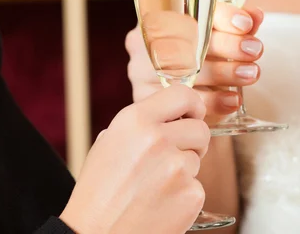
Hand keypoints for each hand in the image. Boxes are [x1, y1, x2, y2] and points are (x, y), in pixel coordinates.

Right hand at [60, 85, 209, 233]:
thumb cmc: (98, 193)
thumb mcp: (108, 144)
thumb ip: (140, 124)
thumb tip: (169, 114)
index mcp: (134, 120)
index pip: (182, 94)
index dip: (193, 105)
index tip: (193, 114)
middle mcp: (157, 138)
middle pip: (200, 128)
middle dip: (193, 141)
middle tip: (173, 158)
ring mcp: (176, 167)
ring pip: (198, 158)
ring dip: (184, 170)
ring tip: (155, 186)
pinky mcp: (190, 194)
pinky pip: (198, 186)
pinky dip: (184, 195)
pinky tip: (161, 204)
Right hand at [126, 2, 264, 124]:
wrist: (170, 99)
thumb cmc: (199, 57)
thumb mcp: (216, 36)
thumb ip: (233, 25)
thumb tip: (255, 16)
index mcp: (161, 16)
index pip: (191, 10)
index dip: (222, 16)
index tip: (246, 23)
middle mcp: (146, 42)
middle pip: (190, 41)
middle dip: (228, 45)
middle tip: (255, 50)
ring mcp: (143, 74)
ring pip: (188, 73)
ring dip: (226, 73)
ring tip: (251, 74)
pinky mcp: (149, 103)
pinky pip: (184, 103)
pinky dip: (214, 101)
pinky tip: (233, 99)